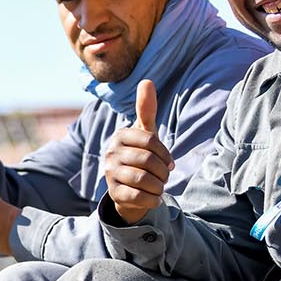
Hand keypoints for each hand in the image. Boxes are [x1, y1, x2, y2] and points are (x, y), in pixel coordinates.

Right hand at [103, 80, 173, 224]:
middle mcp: (111, 153)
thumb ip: (146, 110)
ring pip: (143, 180)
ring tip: (160, 187)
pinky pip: (137, 196)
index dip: (165, 154)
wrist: (128, 188)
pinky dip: (152, 199)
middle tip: (165, 177)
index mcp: (120, 136)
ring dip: (159, 186)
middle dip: (163, 172)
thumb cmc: (140, 155)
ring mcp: (110, 173)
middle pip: (148, 161)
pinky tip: (155, 199)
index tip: (170, 163)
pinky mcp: (113, 193)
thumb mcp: (145, 134)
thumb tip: (147, 80)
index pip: (150, 141)